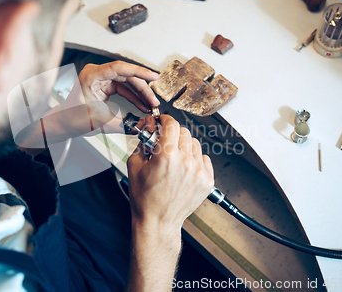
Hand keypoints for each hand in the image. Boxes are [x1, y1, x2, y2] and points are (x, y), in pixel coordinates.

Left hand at [60, 61, 159, 135]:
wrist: (64, 123)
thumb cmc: (73, 118)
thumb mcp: (100, 122)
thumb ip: (122, 124)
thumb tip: (140, 126)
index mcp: (90, 76)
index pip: (119, 68)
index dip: (138, 71)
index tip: (153, 76)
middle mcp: (96, 73)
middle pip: (126, 75)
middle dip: (142, 89)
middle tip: (154, 101)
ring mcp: (101, 78)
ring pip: (127, 82)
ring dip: (140, 93)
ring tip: (150, 105)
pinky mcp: (105, 85)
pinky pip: (124, 88)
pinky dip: (133, 97)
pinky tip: (142, 105)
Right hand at [127, 114, 213, 232]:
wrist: (157, 221)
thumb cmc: (145, 198)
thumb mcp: (134, 166)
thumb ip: (142, 142)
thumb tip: (148, 127)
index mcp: (166, 156)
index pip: (171, 124)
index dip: (165, 119)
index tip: (162, 121)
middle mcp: (185, 162)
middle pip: (184, 132)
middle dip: (173, 134)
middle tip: (165, 143)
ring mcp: (198, 171)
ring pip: (195, 144)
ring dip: (184, 146)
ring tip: (174, 159)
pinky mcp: (207, 181)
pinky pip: (204, 158)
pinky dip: (195, 159)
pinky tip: (184, 168)